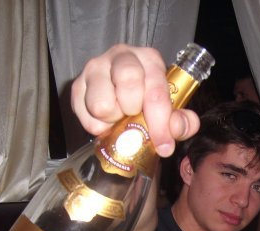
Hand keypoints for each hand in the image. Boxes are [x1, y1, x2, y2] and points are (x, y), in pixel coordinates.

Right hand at [71, 44, 199, 156]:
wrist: (122, 93)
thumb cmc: (149, 100)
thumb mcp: (171, 110)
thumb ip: (182, 121)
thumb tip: (176, 128)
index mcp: (149, 59)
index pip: (156, 91)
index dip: (160, 123)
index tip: (164, 146)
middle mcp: (121, 56)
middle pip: (127, 86)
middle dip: (133, 112)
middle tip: (134, 118)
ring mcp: (96, 67)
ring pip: (101, 104)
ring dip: (112, 120)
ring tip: (119, 117)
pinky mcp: (77, 84)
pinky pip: (83, 114)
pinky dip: (96, 125)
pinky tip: (106, 120)